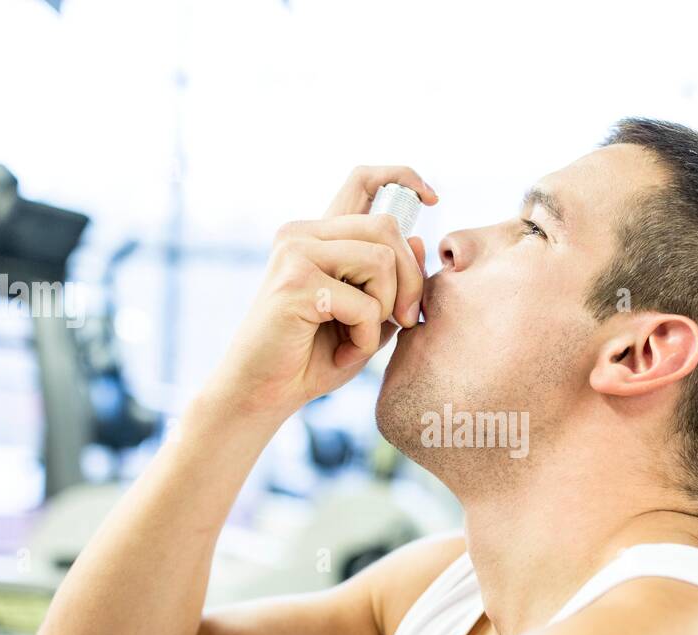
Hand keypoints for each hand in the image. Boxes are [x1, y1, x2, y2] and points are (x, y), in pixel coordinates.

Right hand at [209, 166, 438, 417]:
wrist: (263, 394)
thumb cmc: (314, 358)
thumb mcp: (369, 316)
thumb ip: (392, 280)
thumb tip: (420, 238)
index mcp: (319, 235)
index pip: (364, 180)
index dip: (403, 177)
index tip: (433, 197)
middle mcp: (302, 233)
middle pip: (387, 227)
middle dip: (411, 279)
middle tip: (404, 320)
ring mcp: (295, 252)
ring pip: (382, 259)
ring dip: (385, 309)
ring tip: (361, 337)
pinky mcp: (295, 282)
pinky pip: (364, 303)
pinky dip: (367, 337)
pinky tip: (345, 351)